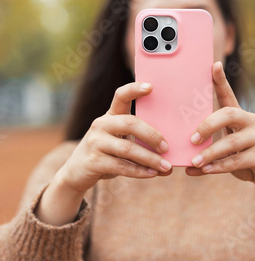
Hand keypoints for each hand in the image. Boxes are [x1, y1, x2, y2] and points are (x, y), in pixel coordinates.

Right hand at [58, 81, 172, 193]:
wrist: (76, 172)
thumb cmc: (107, 154)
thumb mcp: (120, 143)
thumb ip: (141, 146)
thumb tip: (171, 160)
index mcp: (110, 116)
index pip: (121, 96)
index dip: (134, 89)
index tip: (151, 87)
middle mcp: (101, 125)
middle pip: (129, 123)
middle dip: (151, 135)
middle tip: (166, 147)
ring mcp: (95, 143)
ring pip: (127, 148)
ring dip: (149, 158)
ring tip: (166, 167)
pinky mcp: (93, 161)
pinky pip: (121, 166)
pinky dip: (139, 171)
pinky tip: (152, 174)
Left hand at [185, 61, 254, 193]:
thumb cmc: (242, 159)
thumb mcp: (224, 151)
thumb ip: (207, 151)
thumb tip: (183, 162)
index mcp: (239, 116)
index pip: (228, 94)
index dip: (221, 80)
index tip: (214, 65)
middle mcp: (251, 121)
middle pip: (228, 114)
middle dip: (207, 125)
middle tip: (192, 139)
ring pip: (230, 142)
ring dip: (209, 153)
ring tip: (194, 161)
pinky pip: (236, 160)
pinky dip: (218, 166)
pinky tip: (205, 170)